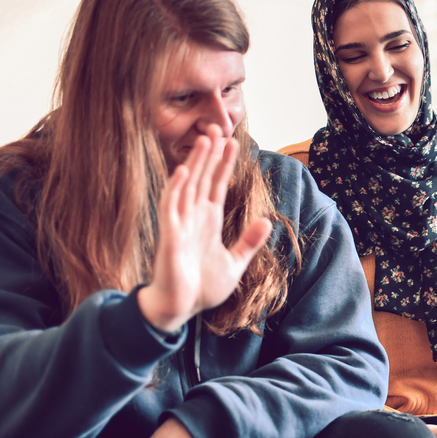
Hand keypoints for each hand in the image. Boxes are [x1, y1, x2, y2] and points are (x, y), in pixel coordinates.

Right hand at [138, 127, 272, 332]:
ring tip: (205, 139)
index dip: (224, 164)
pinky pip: (170, 207)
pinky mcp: (169, 235)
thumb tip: (267, 221)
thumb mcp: (235, 263)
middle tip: (217, 127)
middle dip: (210, 154)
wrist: (180, 309)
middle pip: (203, 179)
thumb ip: (249, 242)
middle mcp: (193, 218)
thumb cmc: (202, 288)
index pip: (217, 186)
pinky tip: (183, 171)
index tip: (233, 142)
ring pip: (188, 186)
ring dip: (195, 163)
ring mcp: (180, 224)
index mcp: (208, 222)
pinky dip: (176, 188)